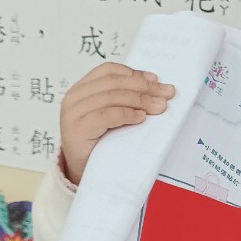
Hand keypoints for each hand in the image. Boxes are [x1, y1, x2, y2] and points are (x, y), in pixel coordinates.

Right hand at [59, 63, 174, 184]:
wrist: (82, 170)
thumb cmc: (98, 141)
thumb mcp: (112, 114)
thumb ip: (125, 99)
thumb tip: (157, 87)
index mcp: (83, 88)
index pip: (109, 71)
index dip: (134, 73)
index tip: (156, 80)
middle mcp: (75, 97)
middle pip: (114, 83)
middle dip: (144, 87)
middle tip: (166, 94)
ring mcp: (74, 113)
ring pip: (111, 97)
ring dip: (140, 100)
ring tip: (159, 107)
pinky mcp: (77, 129)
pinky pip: (106, 115)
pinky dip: (126, 114)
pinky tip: (140, 118)